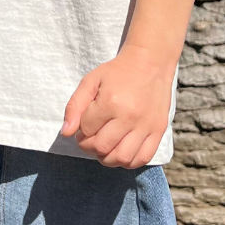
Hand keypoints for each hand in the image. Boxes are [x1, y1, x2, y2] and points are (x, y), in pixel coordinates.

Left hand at [61, 46, 174, 168]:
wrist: (150, 63)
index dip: (80, 130)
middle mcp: (129, 116)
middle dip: (89, 146)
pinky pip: (143, 158)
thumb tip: (66, 133)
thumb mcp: (90, 81)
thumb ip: (74, 106)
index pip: (87, 129)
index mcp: (110, 102)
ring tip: (105, 147)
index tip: (84, 125)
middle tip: (91, 137)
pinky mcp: (158, 130)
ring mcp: (146, 125)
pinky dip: (129, 162)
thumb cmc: (117, 72)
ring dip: (107, 158)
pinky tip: (121, 151)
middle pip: (102, 147)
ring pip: (121, 158)